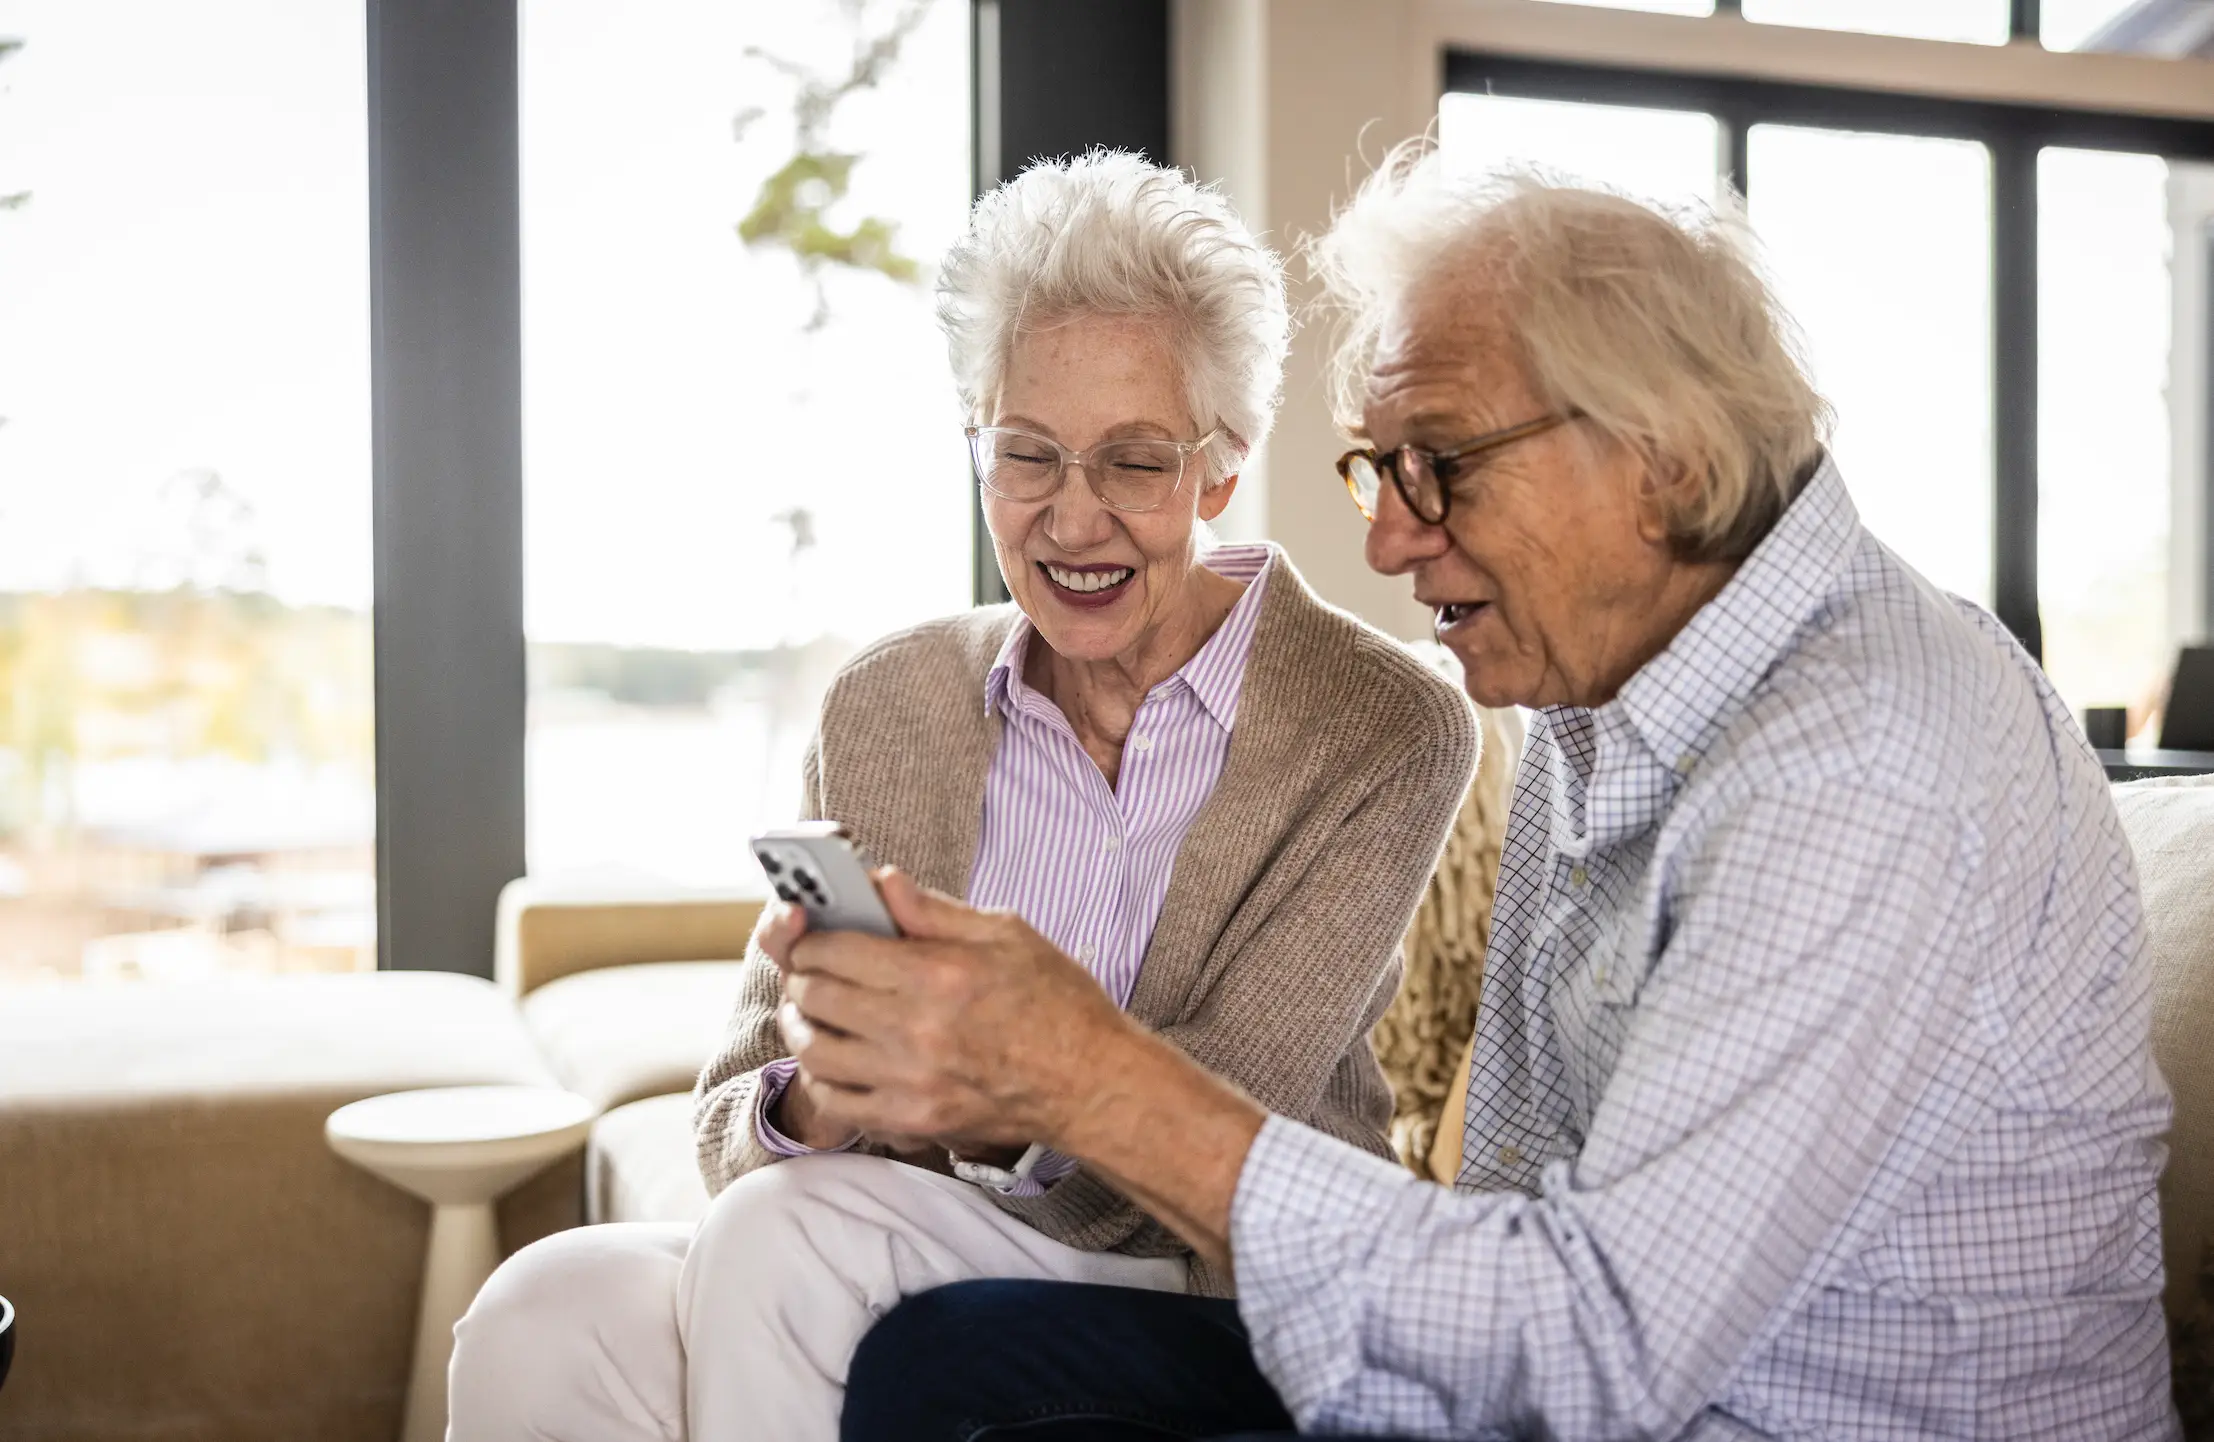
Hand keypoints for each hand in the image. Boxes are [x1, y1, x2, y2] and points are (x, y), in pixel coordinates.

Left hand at [778, 869, 1132, 1147]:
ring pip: (815, 1051)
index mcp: (937, 973)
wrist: (1091, 1083)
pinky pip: (837, 1102)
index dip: (814, 938)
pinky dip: (823, 1078)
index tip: (817, 936)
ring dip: (804, 1027)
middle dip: (804, 977)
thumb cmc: (1057, 1004)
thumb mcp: (1006, 933)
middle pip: (816, 997)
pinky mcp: (913, 1120)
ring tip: (813, 1014)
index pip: (836, 950)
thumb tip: (882, 882)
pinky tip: (835, 1061)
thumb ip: (934, 910)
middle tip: (812, 972)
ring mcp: (911, 1080)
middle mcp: (916, 1029)